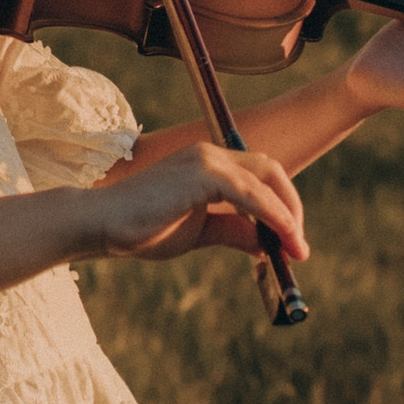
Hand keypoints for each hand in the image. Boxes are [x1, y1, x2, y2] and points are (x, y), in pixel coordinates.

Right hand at [88, 141, 309, 262]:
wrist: (104, 226)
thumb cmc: (145, 228)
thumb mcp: (201, 233)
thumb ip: (235, 232)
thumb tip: (269, 244)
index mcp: (208, 164)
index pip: (260, 175)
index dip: (282, 207)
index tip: (292, 243)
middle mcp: (209, 154)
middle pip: (271, 170)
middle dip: (292, 208)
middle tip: (299, 247)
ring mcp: (205, 160)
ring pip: (265, 179)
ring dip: (287, 216)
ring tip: (294, 250)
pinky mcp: (201, 174)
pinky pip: (250, 193)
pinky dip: (271, 214)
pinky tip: (279, 237)